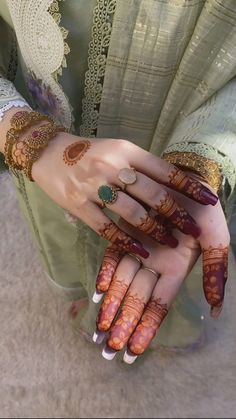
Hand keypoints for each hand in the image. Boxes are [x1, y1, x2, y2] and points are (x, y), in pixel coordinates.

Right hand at [32, 132, 217, 256]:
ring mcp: (94, 187)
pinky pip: (106, 228)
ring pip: (133, 213)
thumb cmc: (89, 152)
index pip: (164, 170)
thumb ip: (140, 166)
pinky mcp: (79, 205)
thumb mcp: (117, 149)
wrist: (49, 153)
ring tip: (171, 241)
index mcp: (125, 150)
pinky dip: (125, 242)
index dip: (189, 187)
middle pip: (153, 194)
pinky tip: (139, 250)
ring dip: (155, 230)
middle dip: (177, 214)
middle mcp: (112, 167)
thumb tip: (172, 185)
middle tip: (192, 228)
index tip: (208, 200)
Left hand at [92, 179, 228, 363]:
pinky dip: (106, 273)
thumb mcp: (217, 240)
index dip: (146, 328)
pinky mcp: (127, 233)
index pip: (159, 306)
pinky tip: (98, 291)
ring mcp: (140, 250)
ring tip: (99, 331)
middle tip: (109, 350)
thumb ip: (216, 272)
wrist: (188, 181)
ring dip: (111, 306)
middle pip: (137, 300)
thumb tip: (216, 310)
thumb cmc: (205, 213)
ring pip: (122, 283)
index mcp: (176, 270)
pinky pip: (114, 255)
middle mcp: (155, 265)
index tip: (133, 352)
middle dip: (123, 325)